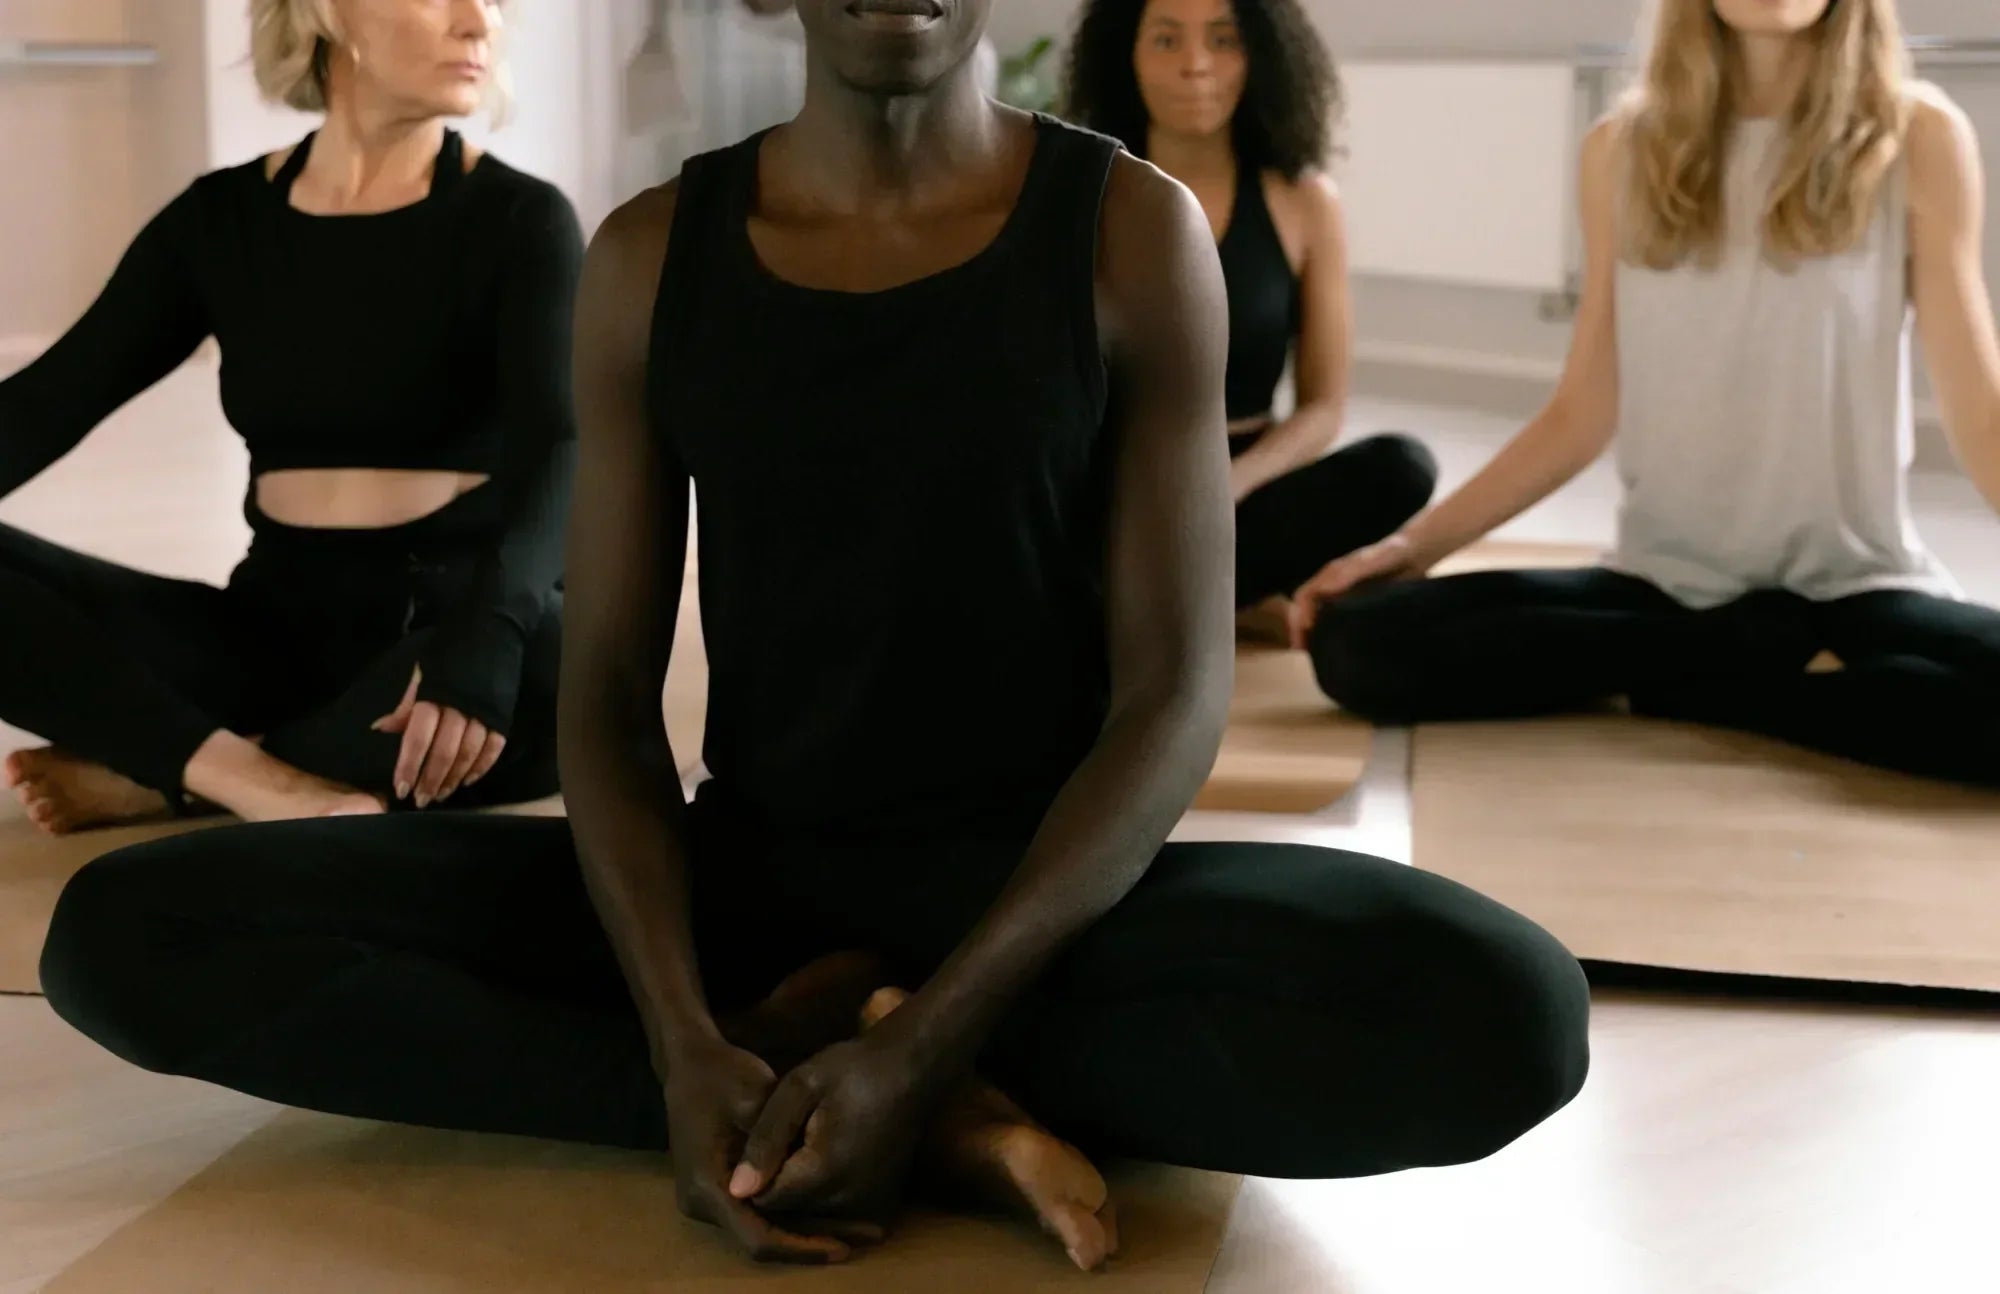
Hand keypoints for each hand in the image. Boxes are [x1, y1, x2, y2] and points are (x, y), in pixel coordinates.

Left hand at [371, 666, 505, 806]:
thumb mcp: (422, 674)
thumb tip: (380, 730)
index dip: (408, 766)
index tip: (401, 789)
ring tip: (441, 794)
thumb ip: (405, 705)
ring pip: (468, 754)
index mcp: (435, 697)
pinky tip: (468, 780)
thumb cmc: (449, 654)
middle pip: (443, 752)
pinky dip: (481, 767)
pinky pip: (493, 749)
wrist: (491, 631)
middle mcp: (460, 708)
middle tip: (420, 800)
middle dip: (430, 780)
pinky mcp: (503, 716)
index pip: (418, 738)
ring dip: (453, 778)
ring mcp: (484, 713)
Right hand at [666, 1036, 883, 1264]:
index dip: (802, 1246)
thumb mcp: (754, 1099)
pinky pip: (756, 1213)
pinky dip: (790, 1215)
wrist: (690, 1065)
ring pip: (760, 1229)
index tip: (843, 1246)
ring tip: (856, 1231)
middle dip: (811, 1242)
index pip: (758, 1236)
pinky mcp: (717, 1192)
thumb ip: (775, 1140)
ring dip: (804, 1232)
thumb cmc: (722, 1076)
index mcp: (707, 1186)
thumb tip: (803, 1173)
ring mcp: (706, 1200)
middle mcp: (701, 1204)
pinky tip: (828, 1214)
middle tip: (864, 1237)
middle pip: (761, 1239)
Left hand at [729, 1031, 933, 1224]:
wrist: (912, 1068)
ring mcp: (870, 1205)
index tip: (763, 1138)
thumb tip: (736, 1190)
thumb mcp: (800, 1088)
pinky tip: (828, 1151)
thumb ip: (765, 1139)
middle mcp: (850, 1201)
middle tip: (788, 1134)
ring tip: (806, 1139)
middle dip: (778, 1181)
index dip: (756, 1172)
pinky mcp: (882, 1203)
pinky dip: (826, 1189)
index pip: (766, 1200)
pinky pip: (838, 1209)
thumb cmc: (853, 1069)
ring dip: (801, 1186)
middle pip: (789, 1211)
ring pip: (812, 1212)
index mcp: (825, 1173)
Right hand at [1287, 533, 1427, 648]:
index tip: (1303, 636)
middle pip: (1306, 608)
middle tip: (1304, 651)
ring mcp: (1345, 594)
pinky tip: (1341, 647)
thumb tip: (1325, 589)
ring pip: (1320, 615)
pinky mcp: (1359, 603)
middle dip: (1301, 628)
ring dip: (1315, 632)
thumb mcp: (1372, 560)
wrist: (1415, 552)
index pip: (1304, 596)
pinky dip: (1333, 632)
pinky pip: (1339, 619)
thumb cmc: (1393, 552)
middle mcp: (1333, 585)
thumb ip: (1350, 573)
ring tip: (1317, 653)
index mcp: (1332, 574)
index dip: (1299, 617)